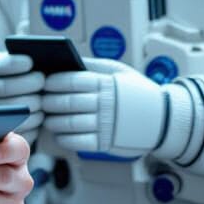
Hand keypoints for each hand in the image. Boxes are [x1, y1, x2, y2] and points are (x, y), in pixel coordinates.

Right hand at [0, 52, 44, 138]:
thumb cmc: (2, 76)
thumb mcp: (4, 63)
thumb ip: (17, 60)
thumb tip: (42, 58)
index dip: (14, 64)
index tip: (30, 61)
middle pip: (5, 88)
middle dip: (28, 84)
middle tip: (41, 80)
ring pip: (12, 110)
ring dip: (33, 104)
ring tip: (42, 99)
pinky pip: (16, 129)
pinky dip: (32, 122)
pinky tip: (39, 114)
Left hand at [41, 59, 168, 157]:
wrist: (163, 120)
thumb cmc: (137, 92)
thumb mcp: (120, 71)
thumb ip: (94, 65)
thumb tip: (68, 59)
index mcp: (107, 84)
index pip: (72, 81)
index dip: (54, 82)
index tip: (44, 82)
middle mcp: (105, 104)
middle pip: (67, 102)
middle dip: (49, 102)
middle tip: (40, 101)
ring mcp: (106, 125)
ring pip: (69, 123)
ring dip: (53, 121)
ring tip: (47, 118)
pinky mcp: (106, 144)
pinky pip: (78, 142)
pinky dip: (64, 138)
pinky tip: (59, 134)